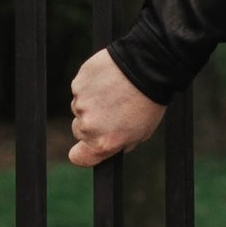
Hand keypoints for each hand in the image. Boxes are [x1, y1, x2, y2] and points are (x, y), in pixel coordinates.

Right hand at [68, 50, 164, 164]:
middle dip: (91, 123)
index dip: (82, 153)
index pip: (78, 157)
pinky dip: (91, 85)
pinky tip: (108, 79)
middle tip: (111, 111)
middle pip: (79, 130)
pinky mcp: (77, 84)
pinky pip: (80, 88)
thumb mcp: (142, 133)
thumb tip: (110, 145)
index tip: (88, 146)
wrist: (145, 68)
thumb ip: (120, 143)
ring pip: (80, 107)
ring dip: (92, 102)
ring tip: (114, 91)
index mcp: (102, 143)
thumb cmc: (148, 102)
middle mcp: (87, 126)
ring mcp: (80, 104)